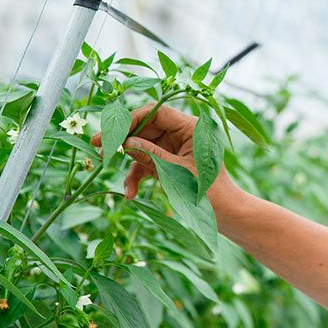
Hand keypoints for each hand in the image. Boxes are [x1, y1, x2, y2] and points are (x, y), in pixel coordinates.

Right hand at [91, 104, 236, 201]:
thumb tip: (122, 142)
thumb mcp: (175, 172)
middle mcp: (183, 132)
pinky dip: (139, 176)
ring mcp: (176, 147)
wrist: (227, 215)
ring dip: (131, 166)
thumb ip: (149, 155)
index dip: (129, 121)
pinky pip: (149, 162)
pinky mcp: (172, 161)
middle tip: (100, 153)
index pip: (155, 113)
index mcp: (191, 126)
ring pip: (144, 147)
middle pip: (145, 129)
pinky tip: (131, 193)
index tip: (107, 134)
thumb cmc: (210, 193)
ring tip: (122, 183)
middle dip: (124, 143)